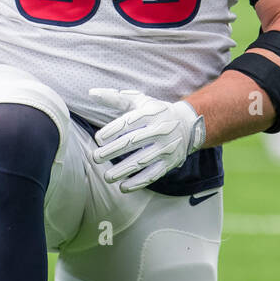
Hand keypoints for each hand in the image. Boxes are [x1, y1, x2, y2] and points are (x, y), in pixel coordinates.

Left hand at [89, 88, 204, 191]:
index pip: (129, 122)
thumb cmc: (156, 111)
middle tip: (95, 158)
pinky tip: (123, 187)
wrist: (188, 124)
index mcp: (150, 113)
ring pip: (143, 160)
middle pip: (133, 141)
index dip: (113, 130)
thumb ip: (115, 98)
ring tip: (107, 177)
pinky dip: (138, 182)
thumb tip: (91, 93)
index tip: (98, 139)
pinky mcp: (170, 161)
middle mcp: (160, 129)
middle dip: (113, 151)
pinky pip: (154, 174)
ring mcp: (166, 147)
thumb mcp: (140, 101)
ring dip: (124, 170)